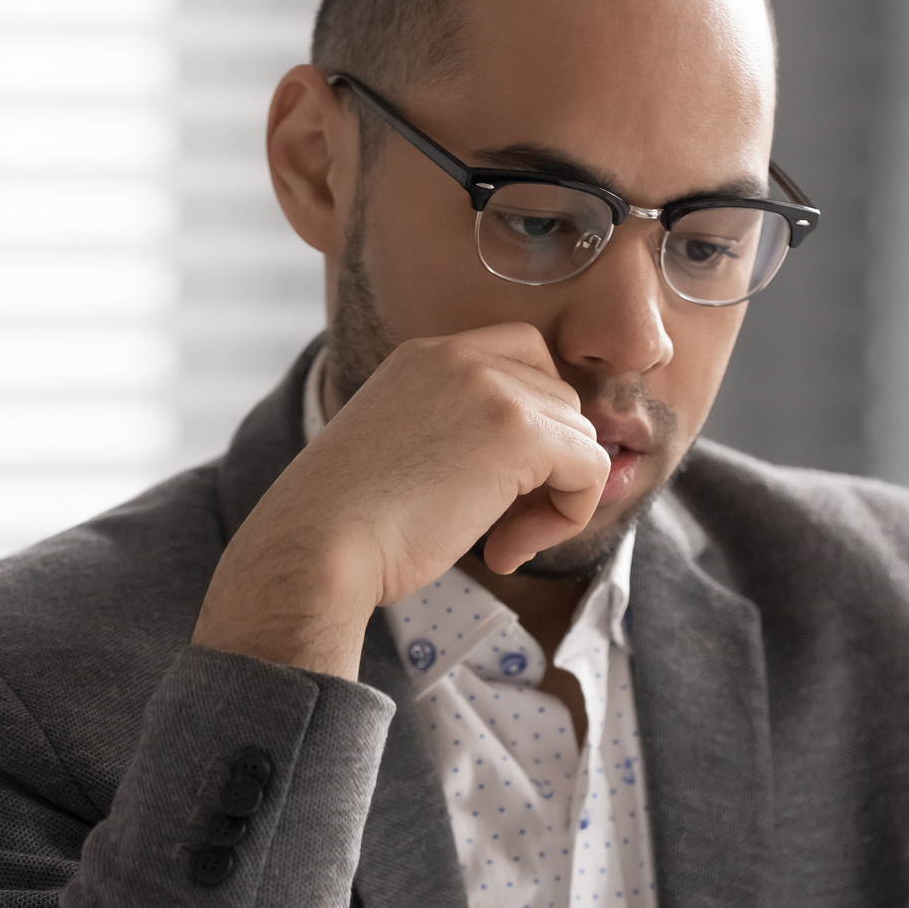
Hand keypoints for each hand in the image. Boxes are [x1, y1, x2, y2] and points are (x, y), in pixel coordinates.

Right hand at [191, 324, 612, 676]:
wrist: (317, 545)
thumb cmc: (348, 522)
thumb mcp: (405, 448)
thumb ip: (463, 433)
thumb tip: (548, 463)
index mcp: (428, 355)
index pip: (526, 355)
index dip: (537, 420)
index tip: (502, 481)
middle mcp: (462, 356)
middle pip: (561, 401)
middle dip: (546, 470)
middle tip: (498, 529)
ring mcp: (492, 389)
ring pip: (581, 438)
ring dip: (553, 501)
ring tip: (498, 546)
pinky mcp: (519, 432)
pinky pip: (591, 470)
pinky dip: (568, 517)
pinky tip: (508, 553)